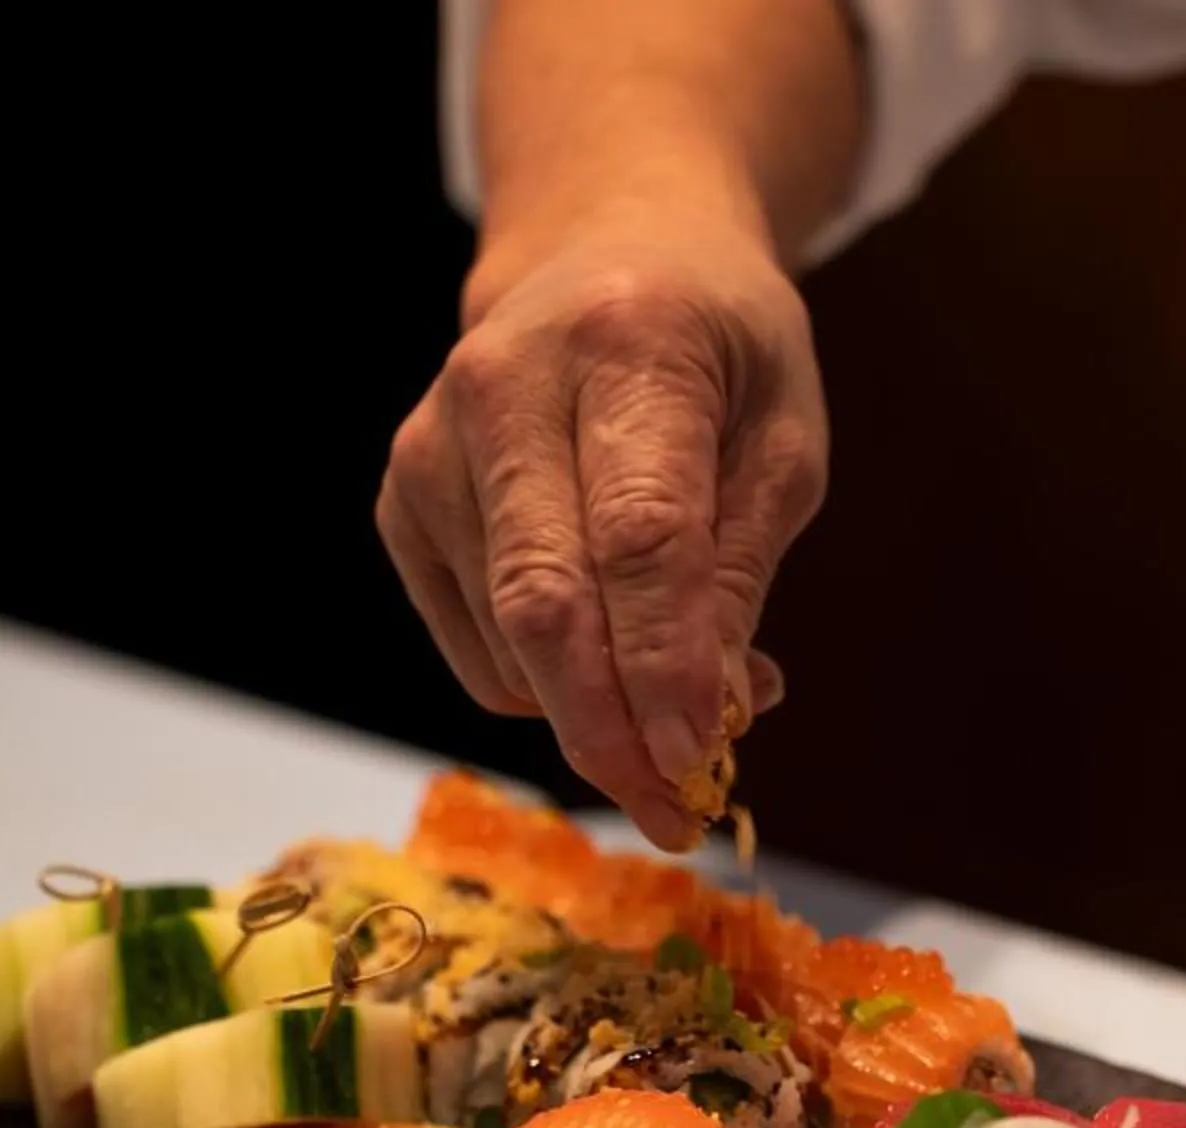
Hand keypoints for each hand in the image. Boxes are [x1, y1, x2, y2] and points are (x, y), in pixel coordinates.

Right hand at [378, 214, 824, 850]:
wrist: (607, 253)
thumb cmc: (718, 352)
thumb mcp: (783, 437)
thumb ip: (740, 568)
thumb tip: (706, 714)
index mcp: (625, 344)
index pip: (637, 533)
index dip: (665, 662)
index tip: (698, 763)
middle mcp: (502, 387)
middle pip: (545, 602)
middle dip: (613, 732)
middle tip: (678, 814)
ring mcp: (434, 446)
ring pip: (509, 645)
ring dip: (600, 713)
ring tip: (686, 692)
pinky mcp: (402, 501)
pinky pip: (481, 648)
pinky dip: (553, 684)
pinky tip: (612, 644)